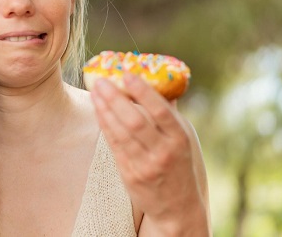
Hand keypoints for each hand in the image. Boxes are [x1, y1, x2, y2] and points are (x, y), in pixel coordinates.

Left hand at [91, 74, 208, 234]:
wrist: (179, 208)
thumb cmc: (182, 165)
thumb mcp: (186, 138)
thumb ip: (170, 114)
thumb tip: (160, 82)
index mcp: (180, 138)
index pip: (160, 111)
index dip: (142, 91)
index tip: (127, 74)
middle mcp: (164, 152)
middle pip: (135, 121)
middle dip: (115, 98)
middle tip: (101, 81)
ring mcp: (146, 165)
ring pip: (121, 133)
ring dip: (105, 110)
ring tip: (95, 91)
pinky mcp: (131, 175)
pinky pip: (114, 146)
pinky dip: (105, 126)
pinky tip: (98, 111)